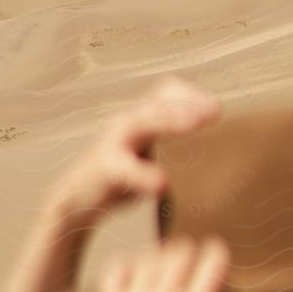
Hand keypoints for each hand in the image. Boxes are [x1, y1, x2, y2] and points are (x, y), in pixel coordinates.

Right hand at [50, 76, 220, 225]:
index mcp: (140, 118)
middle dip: (186, 103)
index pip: (165, 92)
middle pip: (157, 102)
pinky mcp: (103, 169)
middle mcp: (126, 123)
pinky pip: (124, 167)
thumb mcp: (148, 153)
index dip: (191, 95)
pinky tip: (161, 184)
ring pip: (140, 122)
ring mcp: (112, 143)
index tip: (216, 109)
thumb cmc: (120, 175)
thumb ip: (172, 144)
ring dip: (168, 119)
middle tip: (215, 111)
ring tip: (192, 123)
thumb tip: (216, 144)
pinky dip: (143, 174)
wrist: (76, 199)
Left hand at [86, 236, 231, 291]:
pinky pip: (118, 268)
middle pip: (181, 250)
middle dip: (190, 256)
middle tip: (189, 271)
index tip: (215, 265)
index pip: (214, 259)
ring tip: (163, 279)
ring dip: (161, 262)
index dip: (218, 257)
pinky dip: (131, 269)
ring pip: (150, 256)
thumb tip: (205, 290)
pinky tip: (137, 284)